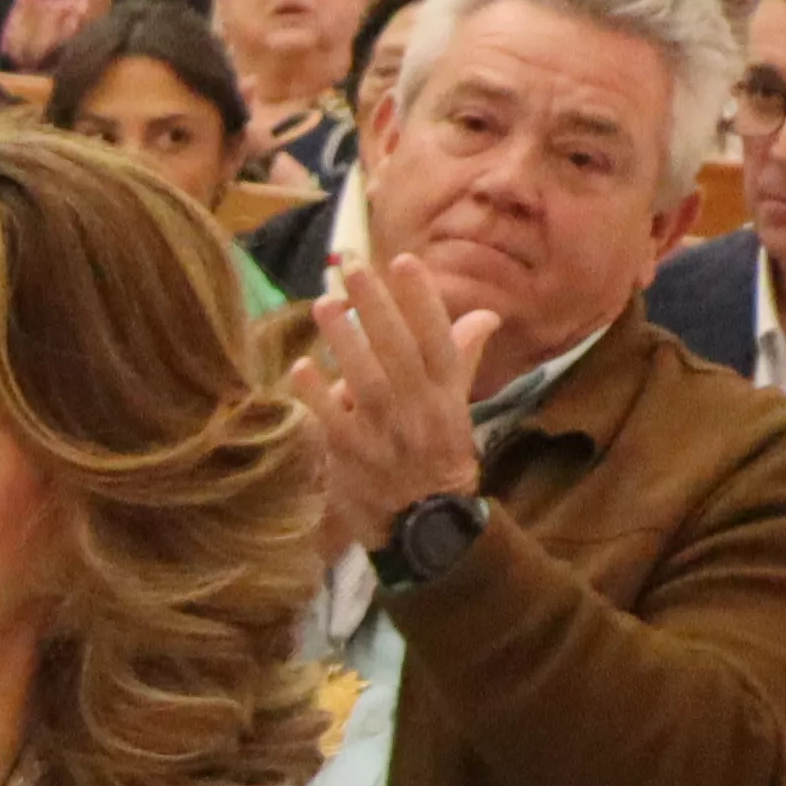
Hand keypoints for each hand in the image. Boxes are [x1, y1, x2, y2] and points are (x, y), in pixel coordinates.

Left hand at [288, 250, 501, 557]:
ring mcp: (387, 436)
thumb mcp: (457, 406)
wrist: (425, 524)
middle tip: (352, 265)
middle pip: (400, 352)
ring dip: (344, 341)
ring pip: (367, 382)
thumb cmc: (436, 455)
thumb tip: (485, 314)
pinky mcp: (354, 458)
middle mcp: (420, 411)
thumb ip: (461, 358)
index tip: (404, 261)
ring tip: (324, 303)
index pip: (439, 340)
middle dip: (377, 306)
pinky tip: (299, 367)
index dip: (423, 302)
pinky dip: (317, 396)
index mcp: (447, 396)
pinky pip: (334, 423)